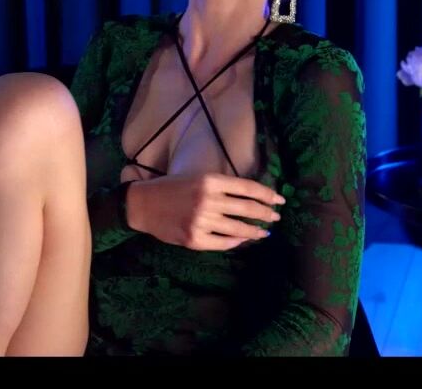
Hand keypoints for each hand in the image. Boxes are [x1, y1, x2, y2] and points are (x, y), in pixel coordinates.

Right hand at [126, 172, 284, 250]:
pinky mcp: (194, 239)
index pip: (247, 187)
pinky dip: (234, 242)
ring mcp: (201, 222)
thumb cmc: (170, 188)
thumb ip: (221, 186)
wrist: (142, 205)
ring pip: (238, 229)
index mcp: (209, 181)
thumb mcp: (196, 178)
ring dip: (254, 232)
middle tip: (275, 217)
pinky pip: (222, 243)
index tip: (279, 199)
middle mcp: (207, 200)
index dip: (266, 194)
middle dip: (265, 214)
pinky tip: (240, 241)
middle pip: (247, 209)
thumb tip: (250, 198)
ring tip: (263, 232)